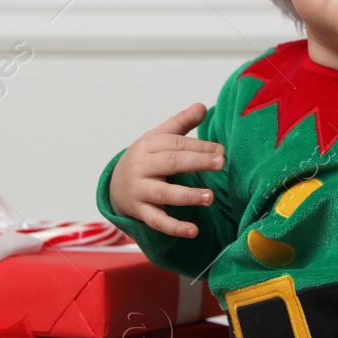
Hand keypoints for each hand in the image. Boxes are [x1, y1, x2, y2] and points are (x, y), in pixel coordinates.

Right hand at [109, 102, 225, 238]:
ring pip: (164, 194)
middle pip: (171, 163)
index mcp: (148, 145)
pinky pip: (158, 221)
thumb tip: (202, 106)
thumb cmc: (146, 158)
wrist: (115, 184)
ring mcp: (140, 191)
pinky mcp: (140, 212)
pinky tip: (193, 232)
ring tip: (210, 197)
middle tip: (221, 163)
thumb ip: (181, 123)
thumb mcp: (160, 137)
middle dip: (197, 162)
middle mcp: (142, 167)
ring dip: (187, 195)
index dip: (200, 147)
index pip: (177, 144)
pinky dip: (175, 228)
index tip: (221, 151)